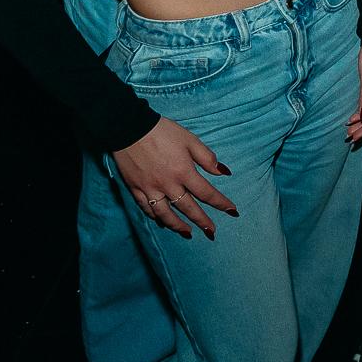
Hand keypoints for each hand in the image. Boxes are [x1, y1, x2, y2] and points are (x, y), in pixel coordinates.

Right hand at [112, 116, 237, 238]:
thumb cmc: (162, 132)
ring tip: (188, 233)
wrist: (130, 128)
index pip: (206, 193)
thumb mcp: (190, 139)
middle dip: (202, 221)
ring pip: (166, 214)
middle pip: (188, 208)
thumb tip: (222, 172)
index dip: (220, 203)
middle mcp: (168, 185)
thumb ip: (206, 157)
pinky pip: (147, 209)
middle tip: (211, 232)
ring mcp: (151, 189)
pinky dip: (156, 217)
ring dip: (178, 226)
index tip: (232, 210)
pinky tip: (162, 221)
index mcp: (184, 172)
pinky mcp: (136, 189)